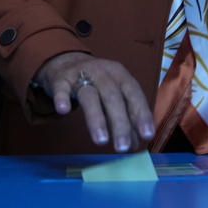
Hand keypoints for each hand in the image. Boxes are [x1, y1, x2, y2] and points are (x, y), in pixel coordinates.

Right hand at [34, 52, 154, 152]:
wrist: (64, 60)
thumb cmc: (95, 81)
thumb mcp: (113, 91)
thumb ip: (124, 115)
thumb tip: (134, 144)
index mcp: (119, 74)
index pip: (133, 93)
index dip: (141, 113)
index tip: (147, 135)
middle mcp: (102, 72)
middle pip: (112, 96)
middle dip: (120, 123)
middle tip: (123, 147)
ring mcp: (80, 74)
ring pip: (89, 95)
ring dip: (96, 118)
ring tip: (101, 141)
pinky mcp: (60, 79)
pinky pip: (60, 89)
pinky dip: (62, 98)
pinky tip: (64, 110)